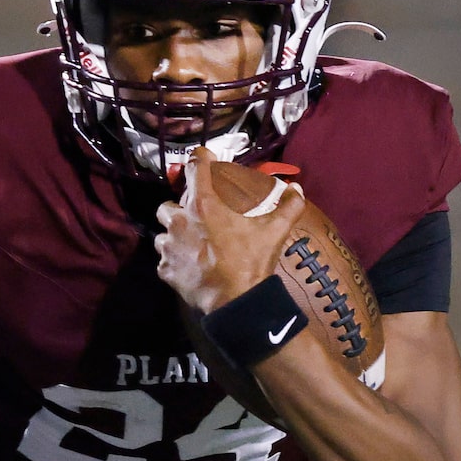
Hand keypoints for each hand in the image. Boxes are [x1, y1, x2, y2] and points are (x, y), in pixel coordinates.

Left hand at [153, 145, 305, 314]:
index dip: (201, 159)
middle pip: (171, 201)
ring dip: (175, 232)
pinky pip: (165, 258)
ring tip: (193, 240)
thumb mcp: (274, 230)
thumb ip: (289, 206)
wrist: (234, 301)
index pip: (196, 166)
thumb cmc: (252, 261)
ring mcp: (169, 245)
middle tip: (201, 214)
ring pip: (163, 230)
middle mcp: (180, 220)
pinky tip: (191, 263)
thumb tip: (297, 189)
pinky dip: (174, 258)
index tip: (206, 159)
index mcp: (204, 204)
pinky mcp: (165, 268)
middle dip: (183, 205)